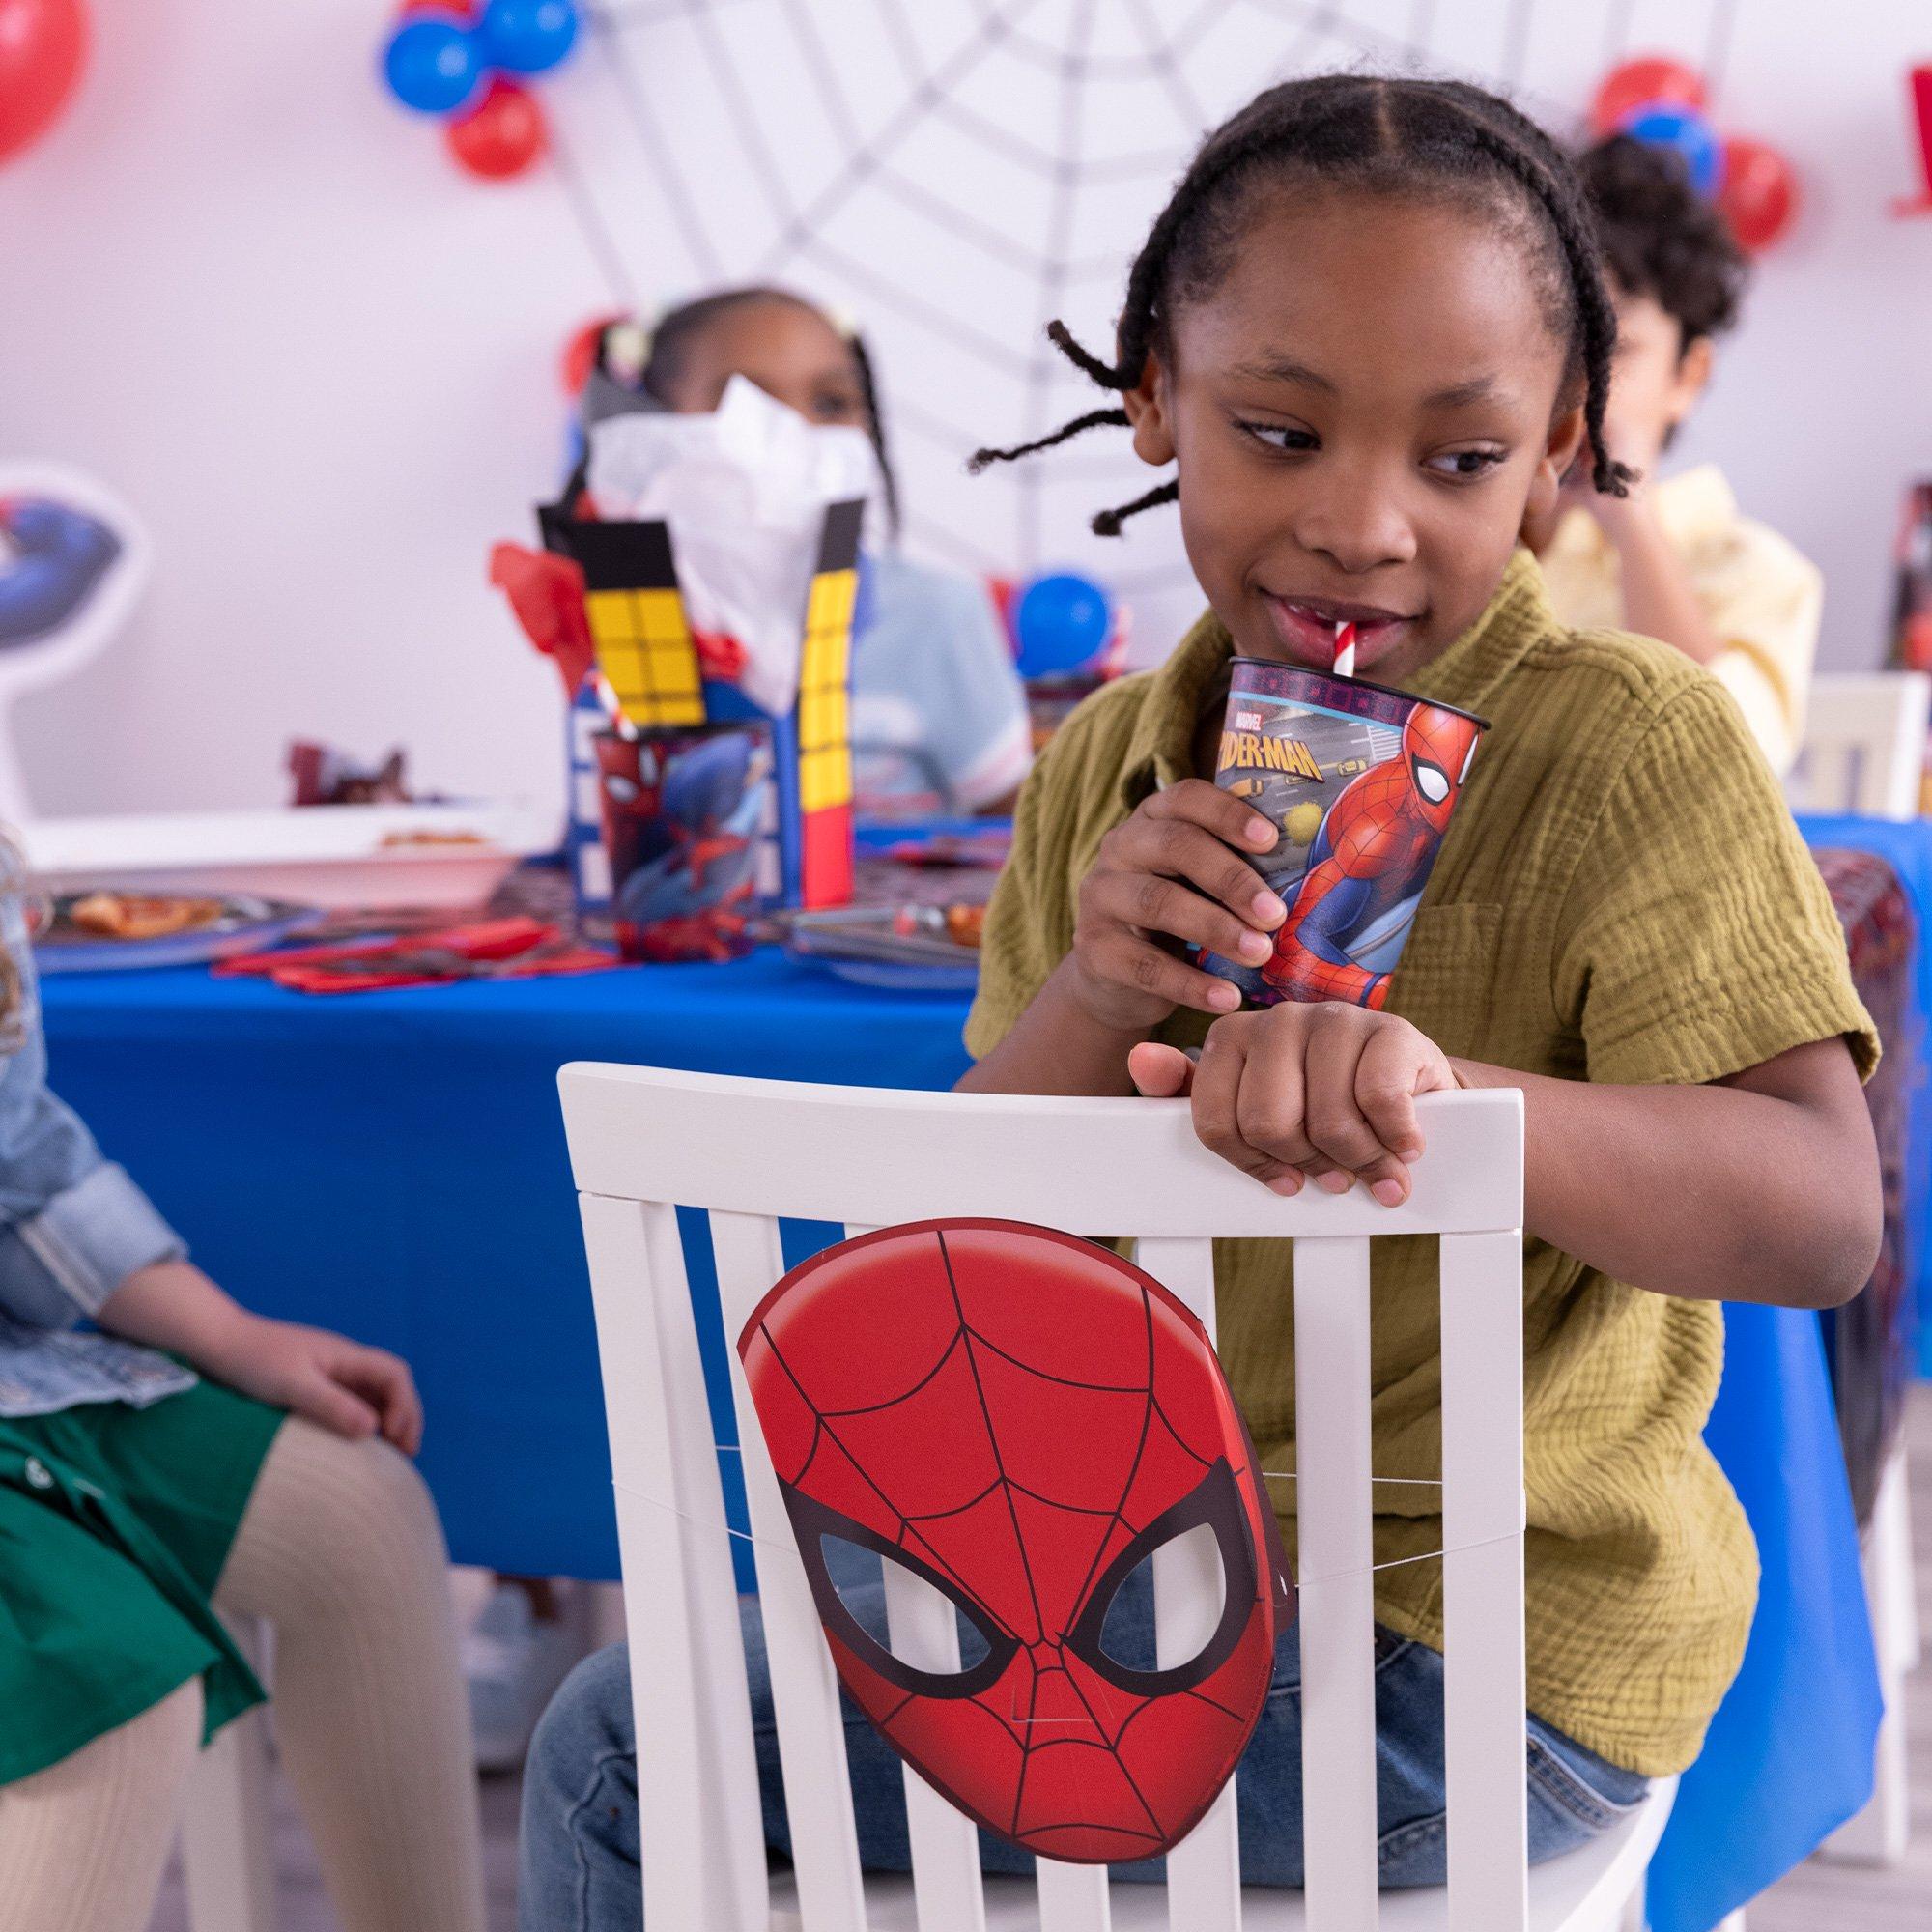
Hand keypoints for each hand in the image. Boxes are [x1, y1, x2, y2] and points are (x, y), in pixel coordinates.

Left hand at [199, 1311, 423, 1452]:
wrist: (218, 1344)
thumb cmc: (253, 1361)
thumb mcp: (293, 1386)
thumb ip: (332, 1405)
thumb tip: (374, 1429)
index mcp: (347, 1356)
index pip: (394, 1374)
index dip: (404, 1405)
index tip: (393, 1437)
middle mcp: (345, 1363)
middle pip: (392, 1386)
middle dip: (405, 1417)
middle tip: (407, 1454)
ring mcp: (331, 1374)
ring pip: (374, 1396)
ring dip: (388, 1421)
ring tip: (391, 1455)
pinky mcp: (314, 1386)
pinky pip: (351, 1404)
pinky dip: (364, 1423)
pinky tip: (357, 1445)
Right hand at [1068, 779, 1285, 1031]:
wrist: (1117, 979)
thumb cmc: (1180, 919)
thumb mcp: (1202, 886)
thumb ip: (1239, 870)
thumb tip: (1316, 876)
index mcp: (1153, 819)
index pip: (1186, 797)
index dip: (1228, 814)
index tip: (1271, 840)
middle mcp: (1120, 847)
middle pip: (1174, 845)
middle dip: (1231, 879)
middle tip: (1275, 915)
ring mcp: (1100, 896)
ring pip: (1157, 901)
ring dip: (1215, 928)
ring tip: (1260, 954)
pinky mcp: (1092, 947)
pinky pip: (1144, 964)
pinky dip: (1190, 983)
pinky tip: (1227, 997)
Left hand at [1128, 1002, 1458, 1204]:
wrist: (1411, 1084)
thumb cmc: (1321, 1098)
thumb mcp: (1248, 1101)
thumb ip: (1188, 1090)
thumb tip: (1141, 1059)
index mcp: (1232, 1036)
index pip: (1217, 1126)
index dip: (1255, 1166)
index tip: (1283, 1175)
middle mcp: (1279, 1019)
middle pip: (1269, 1126)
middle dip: (1307, 1163)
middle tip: (1333, 1168)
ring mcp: (1336, 1019)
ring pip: (1327, 1122)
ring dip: (1358, 1160)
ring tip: (1371, 1159)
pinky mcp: (1392, 1030)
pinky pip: (1380, 1103)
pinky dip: (1396, 1140)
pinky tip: (1402, 1143)